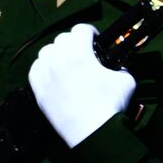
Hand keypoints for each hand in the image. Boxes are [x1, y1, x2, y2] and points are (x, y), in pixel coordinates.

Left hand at [28, 23, 135, 147]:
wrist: (92, 133)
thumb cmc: (110, 106)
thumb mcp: (127, 81)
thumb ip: (122, 67)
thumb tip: (118, 66)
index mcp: (79, 53)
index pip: (81, 29)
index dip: (91, 32)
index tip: (95, 41)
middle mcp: (58, 59)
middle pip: (63, 38)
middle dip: (75, 42)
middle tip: (84, 53)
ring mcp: (45, 74)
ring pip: (47, 51)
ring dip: (58, 53)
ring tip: (67, 63)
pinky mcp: (37, 88)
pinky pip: (36, 67)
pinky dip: (45, 67)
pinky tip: (55, 74)